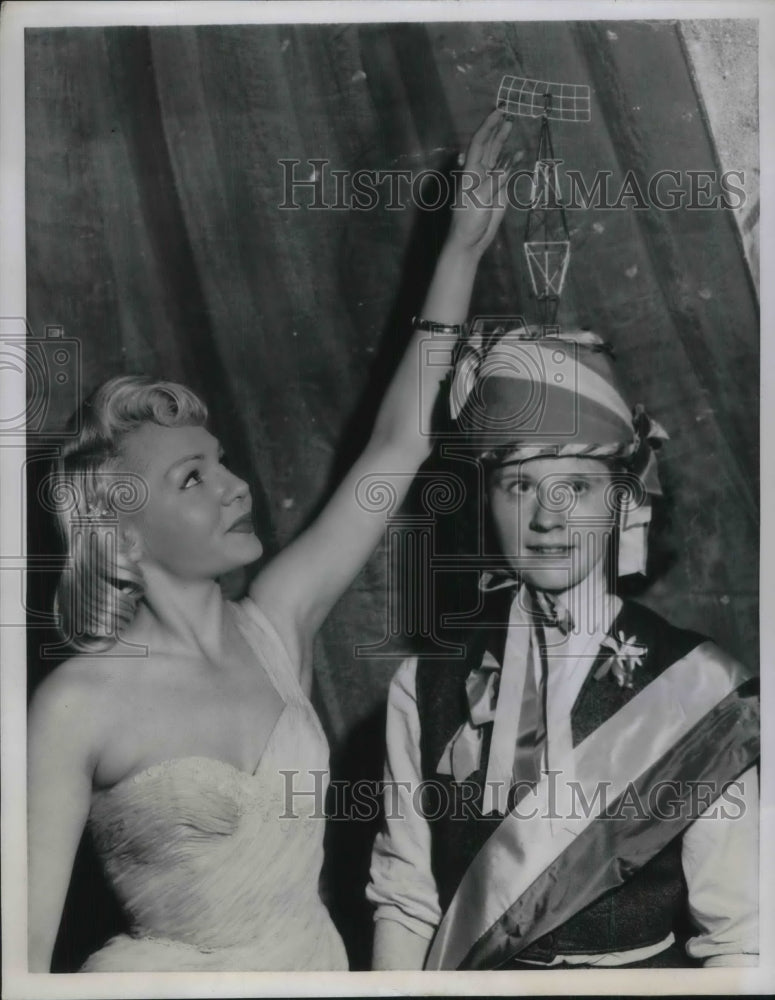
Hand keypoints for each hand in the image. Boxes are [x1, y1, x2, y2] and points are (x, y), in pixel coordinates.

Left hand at [447, 108, 519, 256]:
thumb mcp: (480, 199)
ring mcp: (489, 180)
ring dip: (504, 140)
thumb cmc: (468, 221)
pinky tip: (520, 153)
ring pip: (497, 155)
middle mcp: (479, 172)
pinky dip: (513, 161)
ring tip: (512, 125)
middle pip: (488, 145)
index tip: (499, 113)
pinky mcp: (498, 190)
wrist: (470, 241)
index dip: (488, 126)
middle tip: (507, 112)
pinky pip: (507, 171)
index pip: (479, 142)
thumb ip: (496, 180)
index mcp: (470, 171)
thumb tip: (511, 161)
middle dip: (496, 128)